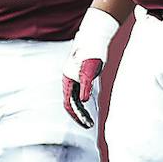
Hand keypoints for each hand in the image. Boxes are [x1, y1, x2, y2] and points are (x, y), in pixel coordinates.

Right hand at [62, 7, 118, 128]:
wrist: (94, 36)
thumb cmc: (91, 52)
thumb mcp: (89, 70)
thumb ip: (86, 86)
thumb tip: (84, 101)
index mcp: (68, 80)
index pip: (69, 103)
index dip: (76, 116)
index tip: (86, 124)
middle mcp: (69, 80)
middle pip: (70, 102)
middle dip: (78, 115)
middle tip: (89, 125)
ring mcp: (74, 77)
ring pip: (74, 98)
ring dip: (80, 110)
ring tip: (89, 119)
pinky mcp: (81, 74)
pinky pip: (79, 92)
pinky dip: (83, 101)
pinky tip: (90, 104)